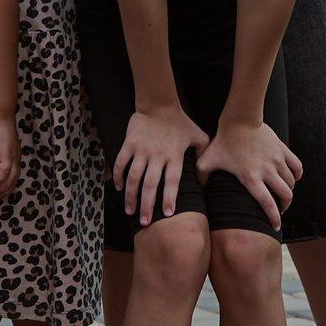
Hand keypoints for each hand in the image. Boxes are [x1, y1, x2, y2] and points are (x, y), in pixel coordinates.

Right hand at [0, 114, 19, 200]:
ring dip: (1, 187)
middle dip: (4, 191)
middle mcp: (15, 159)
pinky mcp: (7, 153)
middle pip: (13, 180)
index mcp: (13, 158)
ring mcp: (12, 156)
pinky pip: (5, 170)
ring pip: (10, 177)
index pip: (13, 178)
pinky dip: (0, 179)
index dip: (5, 188)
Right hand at [113, 104, 207, 227]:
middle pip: (151, 185)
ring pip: (134, 177)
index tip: (168, 214)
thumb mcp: (198, 136)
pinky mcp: (129, 144)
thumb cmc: (180, 121)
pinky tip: (118, 188)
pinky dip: (117, 176)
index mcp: (174, 156)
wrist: (159, 103)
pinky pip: (121, 162)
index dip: (170, 198)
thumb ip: (203, 154)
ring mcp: (142, 150)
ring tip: (130, 211)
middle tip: (145, 222)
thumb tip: (208, 174)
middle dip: (147, 205)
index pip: (172, 182)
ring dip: (131, 196)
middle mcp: (158, 155)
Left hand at [196, 119, 301, 231]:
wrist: (239, 119)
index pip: (267, 204)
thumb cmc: (222, 141)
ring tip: (283, 195)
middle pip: (285, 195)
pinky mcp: (283, 150)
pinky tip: (291, 178)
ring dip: (288, 191)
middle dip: (284, 207)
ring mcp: (277, 160)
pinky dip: (296, 175)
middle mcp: (267, 171)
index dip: (274, 218)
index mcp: (251, 178)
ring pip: (291, 182)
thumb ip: (201, 177)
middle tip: (279, 210)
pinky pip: (297, 167)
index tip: (275, 227)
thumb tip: (196, 192)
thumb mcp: (207, 161)